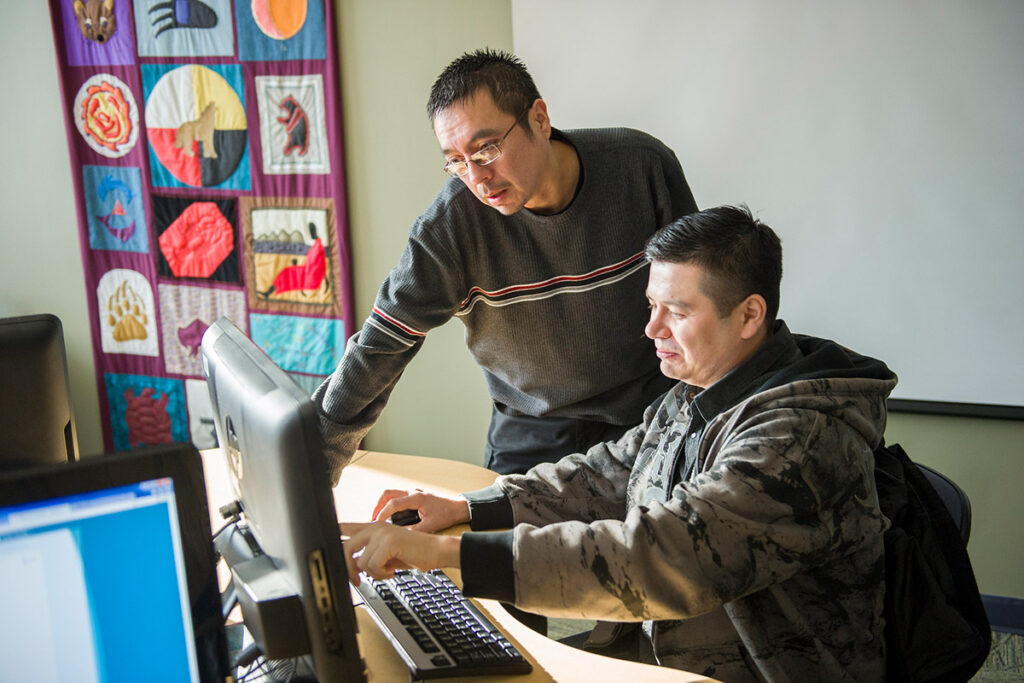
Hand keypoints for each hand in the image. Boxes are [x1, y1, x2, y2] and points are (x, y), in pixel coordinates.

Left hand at [341, 521, 460, 583]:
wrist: (436, 551)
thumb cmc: (413, 553)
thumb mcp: (386, 554)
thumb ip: (367, 556)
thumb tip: (350, 566)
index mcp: (373, 527)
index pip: (344, 527)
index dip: (331, 535)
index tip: (321, 544)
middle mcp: (375, 526)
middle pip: (345, 548)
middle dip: (348, 569)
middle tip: (357, 581)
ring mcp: (381, 532)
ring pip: (360, 562)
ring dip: (373, 574)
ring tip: (387, 571)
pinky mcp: (388, 542)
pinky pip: (372, 566)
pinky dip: (382, 574)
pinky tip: (393, 570)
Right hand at [371, 489, 470, 532]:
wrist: (456, 508)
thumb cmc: (446, 515)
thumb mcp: (430, 526)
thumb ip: (414, 531)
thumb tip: (398, 537)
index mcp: (417, 498)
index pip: (393, 503)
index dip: (382, 514)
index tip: (376, 524)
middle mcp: (413, 492)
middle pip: (388, 494)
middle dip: (378, 506)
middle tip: (373, 520)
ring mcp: (412, 492)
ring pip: (391, 493)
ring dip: (382, 504)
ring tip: (378, 519)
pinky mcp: (413, 495)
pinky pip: (396, 496)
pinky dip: (389, 505)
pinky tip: (388, 516)